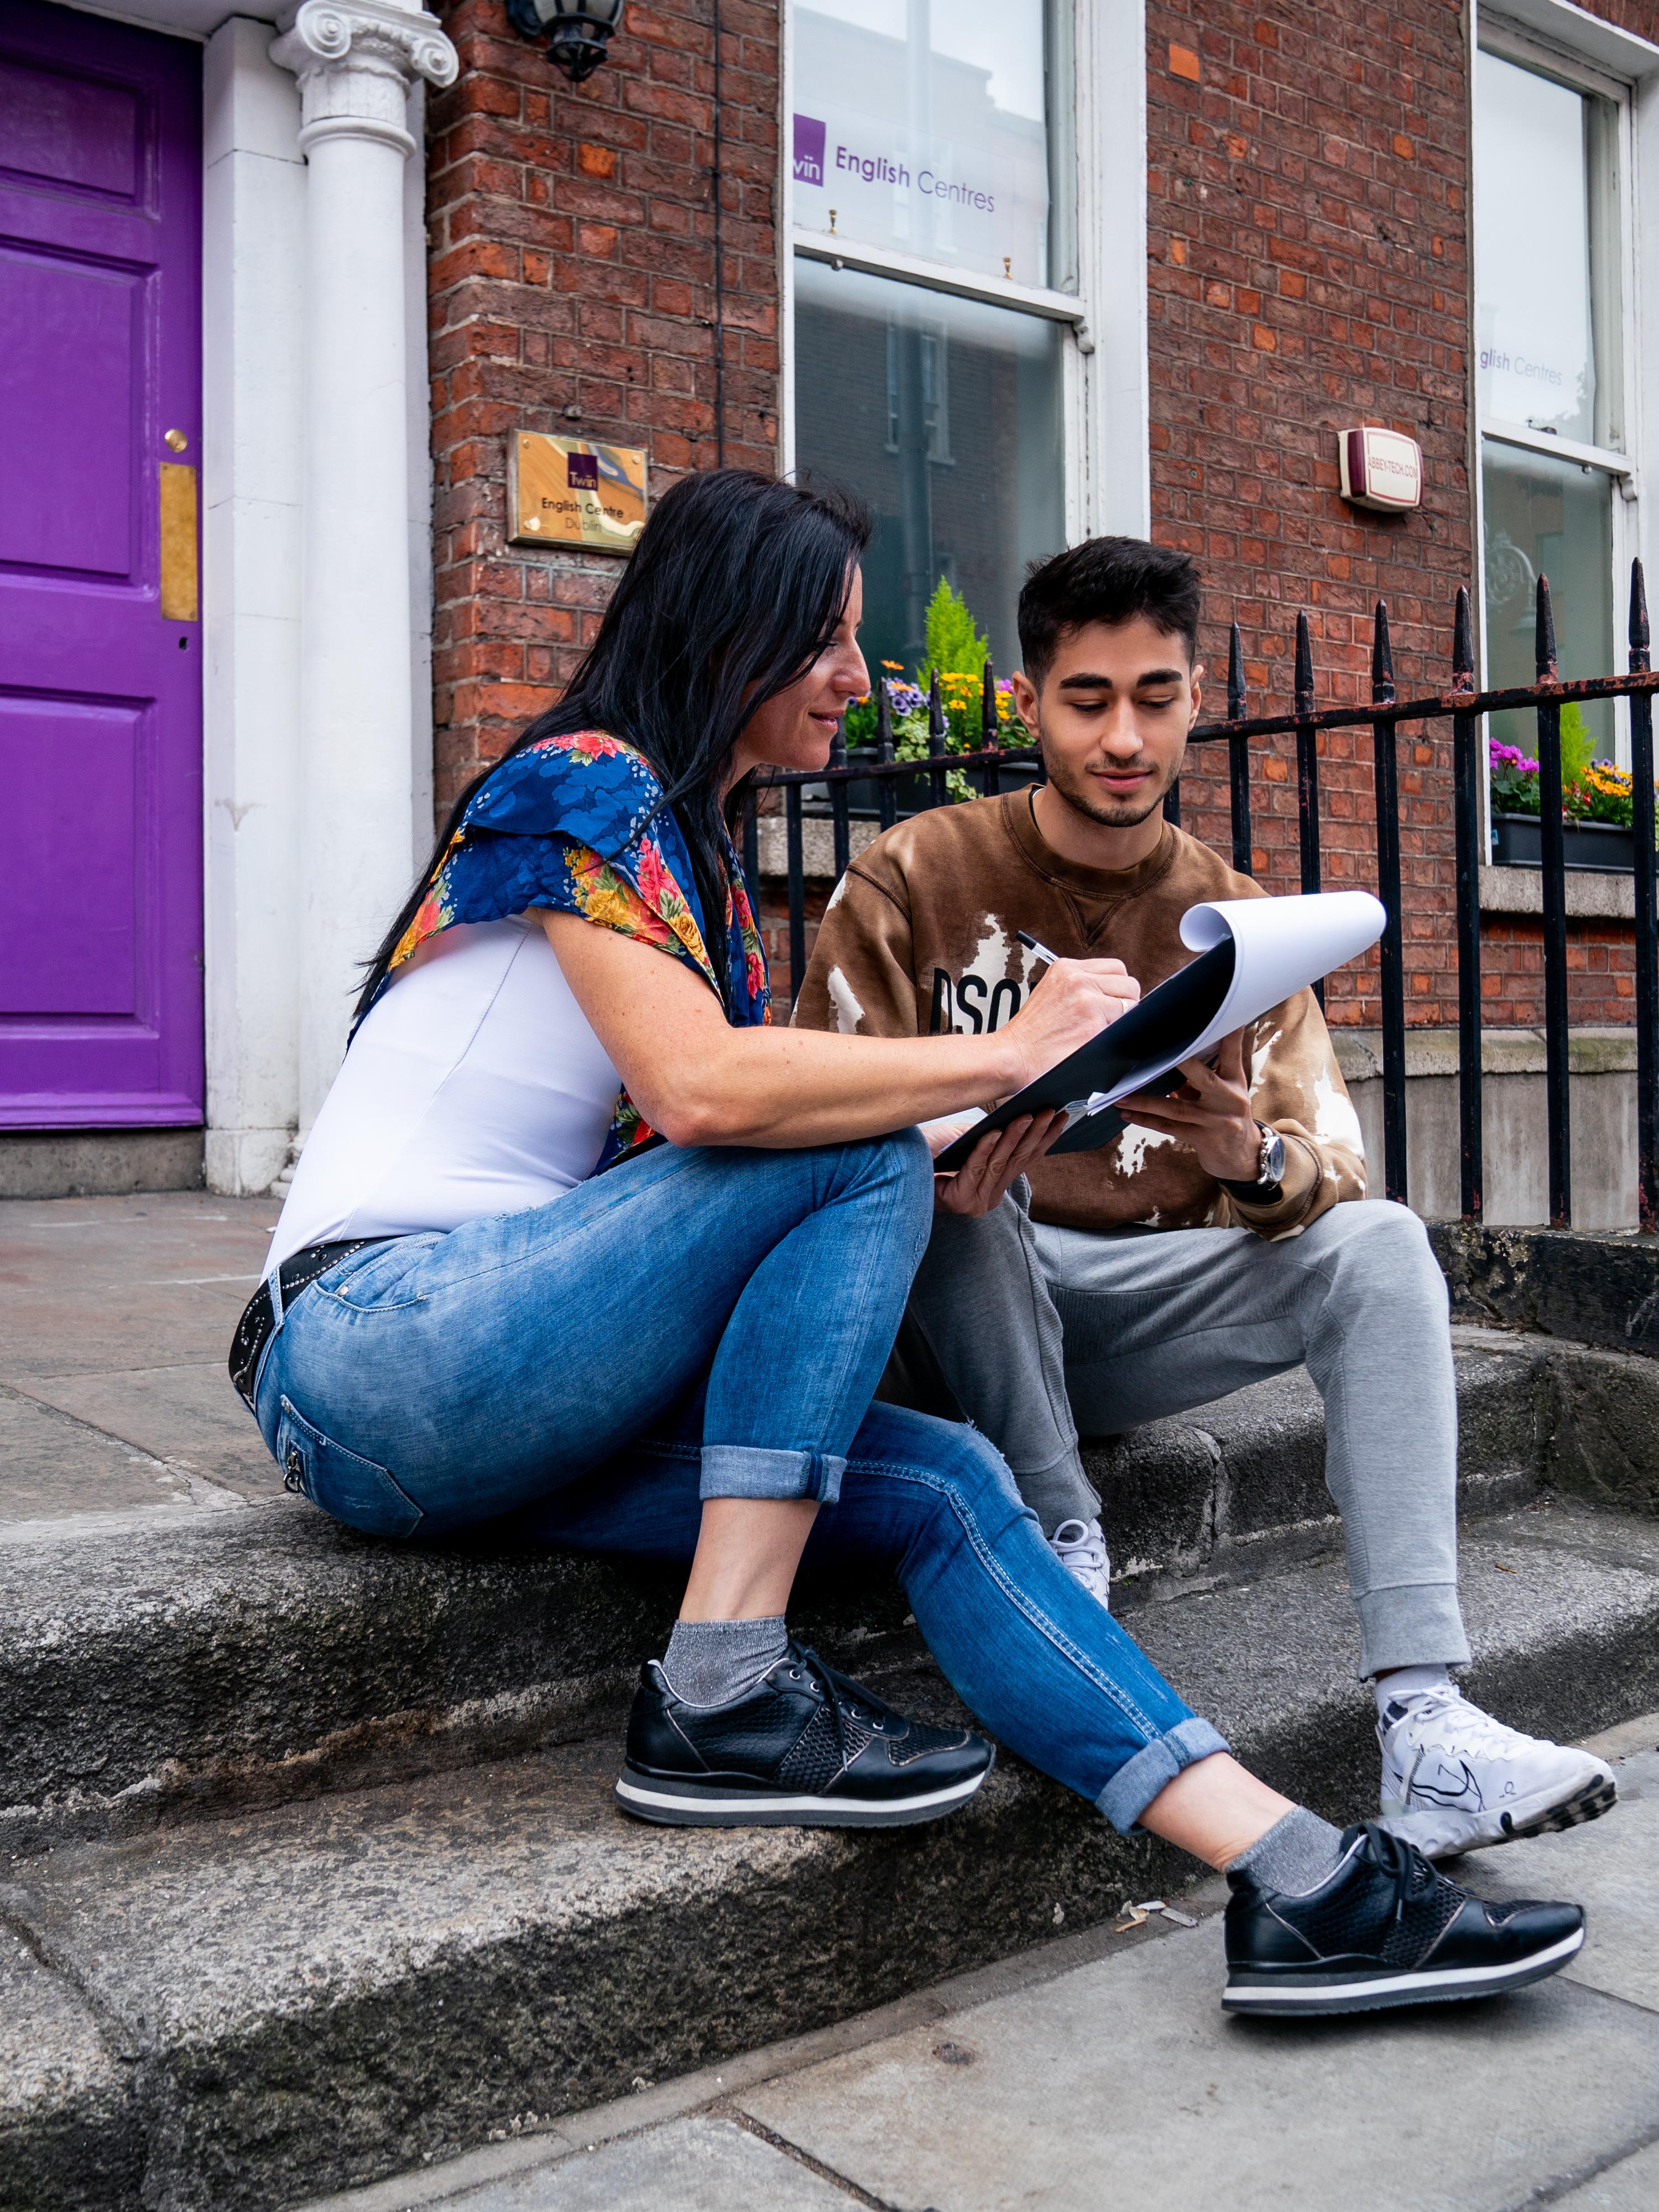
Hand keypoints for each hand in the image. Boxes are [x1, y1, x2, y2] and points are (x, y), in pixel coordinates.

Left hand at [932, 1110, 1066, 1217]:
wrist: (897, 1165)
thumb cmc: (931, 1152)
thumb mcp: (969, 1139)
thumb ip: (993, 1136)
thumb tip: (1023, 1115)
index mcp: (996, 1185)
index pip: (1026, 1159)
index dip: (1045, 1138)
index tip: (1062, 1116)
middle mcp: (989, 1197)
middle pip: (1018, 1160)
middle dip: (1035, 1134)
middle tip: (1049, 1111)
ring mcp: (976, 1202)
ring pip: (1000, 1163)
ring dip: (1014, 1137)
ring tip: (1026, 1116)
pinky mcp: (960, 1200)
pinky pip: (977, 1168)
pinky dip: (986, 1148)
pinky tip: (994, 1131)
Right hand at [997, 958, 1141, 1091]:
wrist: (1012, 1055)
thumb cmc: (1031, 1033)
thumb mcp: (1052, 992)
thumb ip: (1081, 986)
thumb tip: (1114, 994)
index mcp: (1067, 968)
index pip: (1115, 968)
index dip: (1117, 988)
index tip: (1109, 1003)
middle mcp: (1078, 978)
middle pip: (1128, 983)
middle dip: (1125, 1003)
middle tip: (1108, 1020)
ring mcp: (1087, 999)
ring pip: (1131, 1004)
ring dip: (1121, 1020)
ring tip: (1097, 1031)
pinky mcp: (1093, 1023)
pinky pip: (1125, 1025)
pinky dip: (1115, 1035)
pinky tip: (1094, 1041)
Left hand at [1117, 1028, 1262, 1183]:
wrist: (1243, 1157)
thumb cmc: (1227, 1115)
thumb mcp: (1225, 1093)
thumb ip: (1203, 1076)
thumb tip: (1168, 1057)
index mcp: (1235, 1082)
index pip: (1232, 1053)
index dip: (1229, 1035)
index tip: (1224, 1016)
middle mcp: (1229, 1099)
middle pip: (1203, 1077)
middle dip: (1180, 1063)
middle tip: (1154, 1051)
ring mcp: (1216, 1121)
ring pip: (1175, 1108)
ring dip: (1144, 1101)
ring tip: (1120, 1095)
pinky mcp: (1203, 1139)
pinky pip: (1169, 1128)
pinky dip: (1146, 1120)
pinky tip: (1126, 1113)